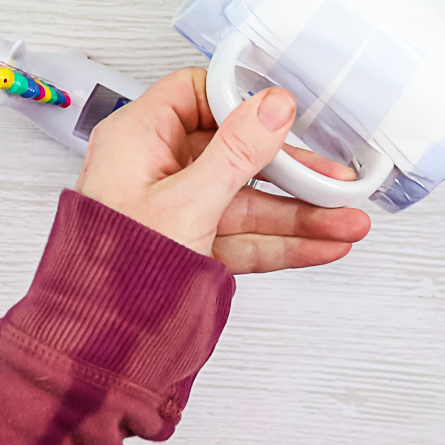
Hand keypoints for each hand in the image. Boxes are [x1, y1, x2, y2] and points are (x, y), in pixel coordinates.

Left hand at [75, 67, 370, 273]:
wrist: (98, 348)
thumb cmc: (115, 271)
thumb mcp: (185, 202)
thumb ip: (235, 152)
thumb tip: (271, 105)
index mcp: (138, 140)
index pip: (196, 96)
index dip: (241, 102)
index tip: (285, 114)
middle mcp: (156, 171)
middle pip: (235, 154)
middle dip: (292, 173)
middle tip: (335, 180)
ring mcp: (177, 212)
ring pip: (248, 202)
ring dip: (299, 214)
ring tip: (346, 221)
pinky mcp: (193, 249)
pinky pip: (244, 238)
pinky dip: (282, 243)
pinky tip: (321, 245)